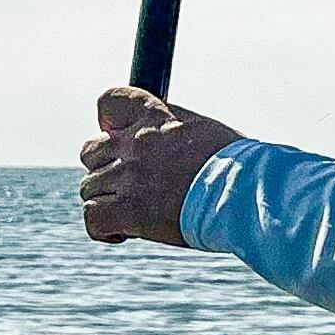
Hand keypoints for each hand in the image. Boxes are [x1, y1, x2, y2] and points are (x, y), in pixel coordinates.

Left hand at [78, 88, 239, 247]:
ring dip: (107, 200)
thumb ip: (172, 129)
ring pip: (90, 188)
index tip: (117, 134)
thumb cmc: (235, 165)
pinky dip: (104, 229)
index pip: (111, 101)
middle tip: (128, 182)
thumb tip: (162, 136)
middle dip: (104, 166)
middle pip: (91, 151)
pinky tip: (124, 232)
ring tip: (133, 213)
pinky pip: (93, 219)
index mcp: (155, 116)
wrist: (243, 193)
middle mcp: (135, 143)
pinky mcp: (125, 212)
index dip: (108, 120)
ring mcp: (128, 177)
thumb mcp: (203, 130)